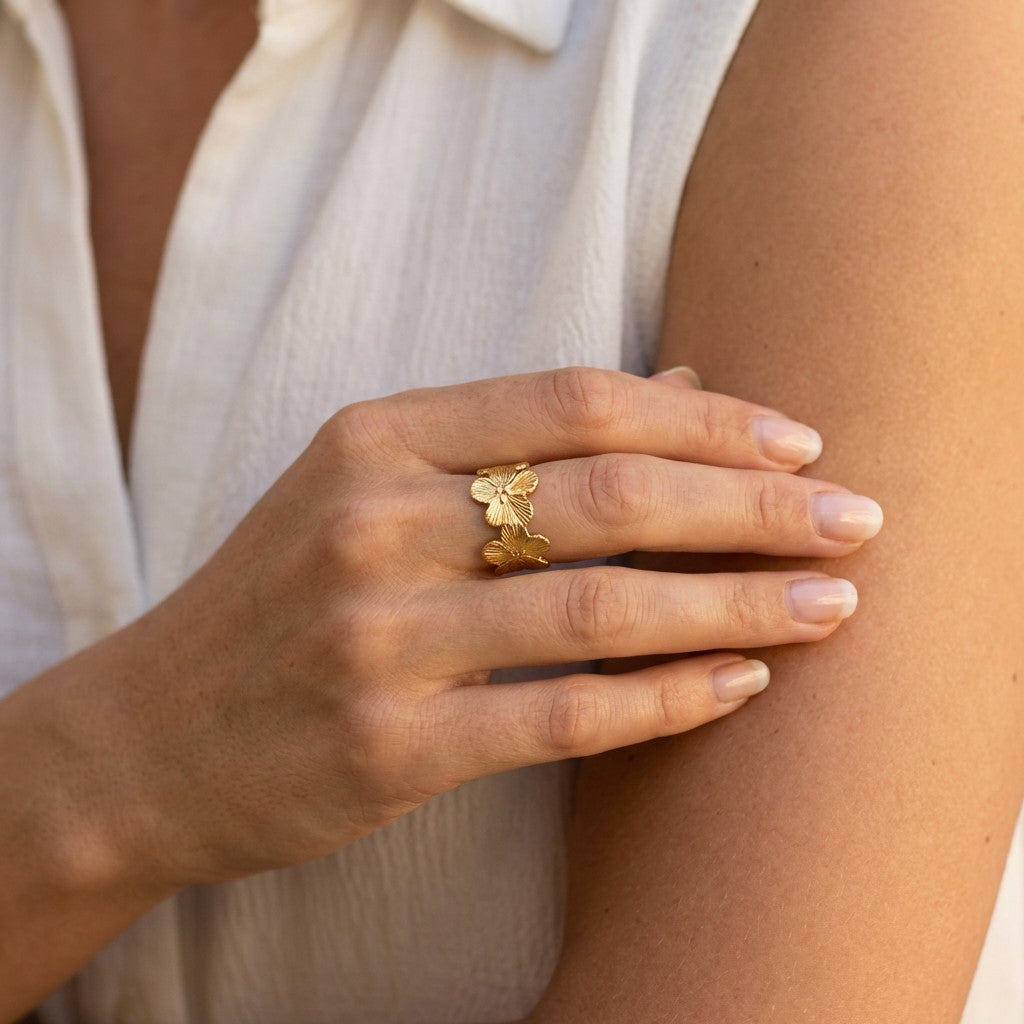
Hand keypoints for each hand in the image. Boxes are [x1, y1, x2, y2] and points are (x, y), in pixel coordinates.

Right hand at [81, 367, 879, 887]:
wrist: (150, 736)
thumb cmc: (280, 599)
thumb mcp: (372, 487)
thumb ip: (523, 436)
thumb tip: (688, 384)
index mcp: (374, 439)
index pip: (575, 401)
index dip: (705, 419)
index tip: (798, 442)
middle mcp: (374, 523)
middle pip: (608, 492)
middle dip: (752, 505)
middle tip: (852, 519)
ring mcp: (377, 638)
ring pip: (601, 605)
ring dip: (736, 603)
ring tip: (827, 604)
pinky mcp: (390, 747)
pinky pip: (564, 716)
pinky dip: (666, 698)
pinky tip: (741, 684)